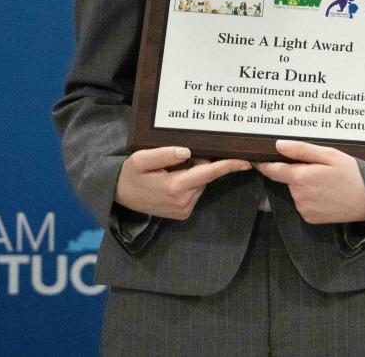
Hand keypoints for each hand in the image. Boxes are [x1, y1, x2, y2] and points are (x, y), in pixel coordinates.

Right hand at [114, 146, 250, 219]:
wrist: (118, 195)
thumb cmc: (130, 174)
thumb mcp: (141, 159)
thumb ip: (164, 154)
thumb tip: (187, 151)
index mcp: (175, 187)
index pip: (208, 173)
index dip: (228, 166)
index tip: (246, 161)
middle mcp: (183, 201)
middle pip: (205, 175)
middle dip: (199, 163)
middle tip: (179, 157)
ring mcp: (184, 209)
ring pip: (200, 183)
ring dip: (192, 173)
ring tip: (170, 170)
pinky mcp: (183, 213)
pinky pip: (194, 191)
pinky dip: (189, 182)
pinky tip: (171, 179)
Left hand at [254, 140, 364, 224]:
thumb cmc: (352, 174)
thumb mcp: (329, 155)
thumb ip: (301, 150)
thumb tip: (279, 145)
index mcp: (301, 177)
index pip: (273, 170)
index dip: (264, 164)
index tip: (256, 159)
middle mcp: (298, 195)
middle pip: (288, 179)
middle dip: (298, 172)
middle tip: (319, 168)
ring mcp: (303, 208)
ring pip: (296, 191)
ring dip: (305, 185)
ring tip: (327, 182)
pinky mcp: (310, 218)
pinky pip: (304, 204)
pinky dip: (311, 197)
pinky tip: (327, 193)